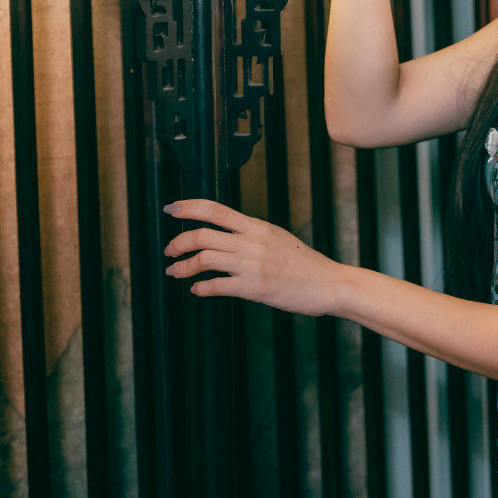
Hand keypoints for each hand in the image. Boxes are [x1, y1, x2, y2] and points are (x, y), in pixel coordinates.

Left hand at [162, 199, 343, 316]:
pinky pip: (216, 286)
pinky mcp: (253, 288)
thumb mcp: (277, 238)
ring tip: (175, 272)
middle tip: (170, 250)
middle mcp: (252, 242)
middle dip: (178, 242)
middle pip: (202, 235)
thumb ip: (252, 234)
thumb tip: (226, 235)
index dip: (188, 207)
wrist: (327, 283)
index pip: (215, 210)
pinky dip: (201, 288)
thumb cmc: (304, 263)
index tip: (171, 209)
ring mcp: (251, 265)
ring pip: (204, 260)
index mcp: (257, 227)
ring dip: (183, 267)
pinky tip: (197, 290)